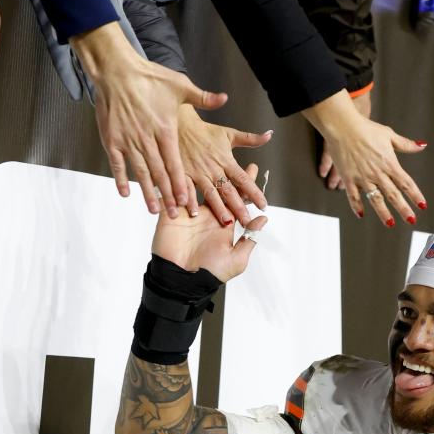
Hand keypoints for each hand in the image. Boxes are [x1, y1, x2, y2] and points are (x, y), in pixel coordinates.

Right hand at [71, 21, 227, 216]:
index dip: (180, 184)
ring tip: (154, 209)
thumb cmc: (149, 78)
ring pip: (140, 172)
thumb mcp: (180, 85)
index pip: (175, 164)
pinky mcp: (112, 139)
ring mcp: (128, 141)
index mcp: (166, 130)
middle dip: (168, 195)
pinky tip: (126, 193)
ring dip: (147, 193)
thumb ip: (202, 98)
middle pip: (160, 174)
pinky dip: (121, 179)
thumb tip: (224, 98)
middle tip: (174, 214)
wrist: (117, 71)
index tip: (185, 200)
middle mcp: (147, 139)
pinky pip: (117, 164)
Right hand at [150, 163, 266, 280]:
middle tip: (232, 151)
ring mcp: (188, 214)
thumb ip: (249, 239)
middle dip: (226, 171)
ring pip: (196, 187)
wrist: (181, 281)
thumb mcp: (235, 259)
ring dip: (201, 171)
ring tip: (206, 152)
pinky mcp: (171, 215)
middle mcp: (207, 216)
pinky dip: (177, 183)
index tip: (254, 168)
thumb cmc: (210, 273)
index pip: (236, 199)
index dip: (245, 185)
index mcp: (223, 224)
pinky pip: (175, 195)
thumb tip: (263, 219)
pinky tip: (182, 167)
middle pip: (217, 188)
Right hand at [177, 104, 271, 223]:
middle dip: (239, 207)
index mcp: (225, 160)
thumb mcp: (229, 133)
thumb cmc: (205, 131)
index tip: (263, 205)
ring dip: (218, 207)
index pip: (243, 179)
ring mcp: (197, 172)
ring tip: (227, 222)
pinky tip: (193, 213)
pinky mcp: (181, 174)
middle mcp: (213, 168)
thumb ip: (250, 139)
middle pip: (229, 190)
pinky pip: (186, 189)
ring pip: (209, 193)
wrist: (180, 123)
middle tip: (248, 221)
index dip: (254, 192)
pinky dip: (189, 200)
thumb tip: (269, 135)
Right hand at [305, 91, 426, 225]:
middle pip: (393, 195)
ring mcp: (362, 177)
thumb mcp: (389, 134)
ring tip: (391, 224)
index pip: (406, 183)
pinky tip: (361, 214)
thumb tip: (422, 145)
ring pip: (375, 199)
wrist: (343, 126)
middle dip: (404, 209)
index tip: (422, 205)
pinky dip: (357, 206)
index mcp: (389, 163)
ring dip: (384, 213)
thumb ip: (406, 144)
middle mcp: (378, 173)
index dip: (415, 195)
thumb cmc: (366, 128)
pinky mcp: (348, 178)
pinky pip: (353, 196)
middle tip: (412, 220)